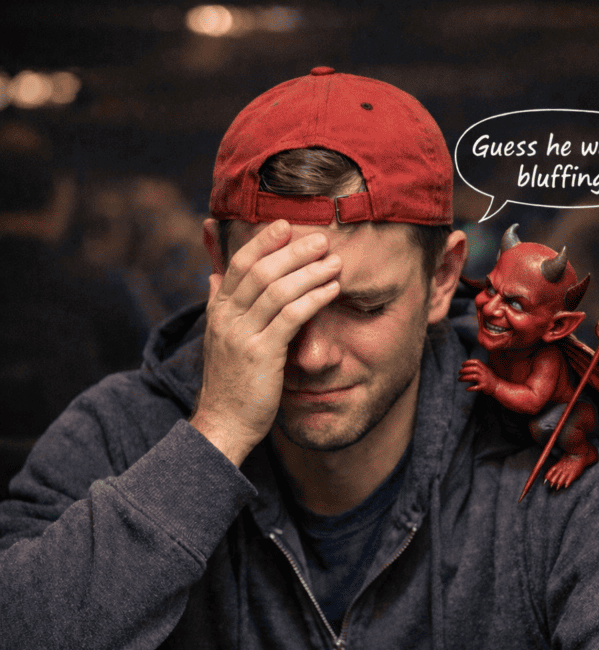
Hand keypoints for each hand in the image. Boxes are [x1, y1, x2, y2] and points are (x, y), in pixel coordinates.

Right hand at [191, 219, 341, 464]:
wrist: (223, 424)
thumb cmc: (228, 385)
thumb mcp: (218, 340)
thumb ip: (218, 305)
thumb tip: (213, 276)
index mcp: (218, 312)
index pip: (239, 264)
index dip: (263, 242)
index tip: (286, 226)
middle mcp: (227, 319)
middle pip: (260, 270)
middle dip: (292, 251)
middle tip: (321, 239)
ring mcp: (242, 336)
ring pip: (277, 289)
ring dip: (309, 271)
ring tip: (334, 261)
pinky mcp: (261, 355)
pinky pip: (291, 317)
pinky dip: (314, 298)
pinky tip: (332, 289)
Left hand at [458, 359, 497, 394]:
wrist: (498, 386)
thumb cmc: (490, 378)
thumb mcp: (486, 370)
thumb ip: (479, 367)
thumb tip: (468, 365)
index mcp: (485, 368)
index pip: (477, 362)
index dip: (468, 362)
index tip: (462, 364)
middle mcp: (485, 373)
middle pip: (474, 368)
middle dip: (465, 369)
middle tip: (459, 372)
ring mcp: (485, 380)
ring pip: (474, 377)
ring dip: (465, 377)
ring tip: (459, 379)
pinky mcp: (484, 386)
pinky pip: (477, 387)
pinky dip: (471, 388)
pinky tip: (467, 389)